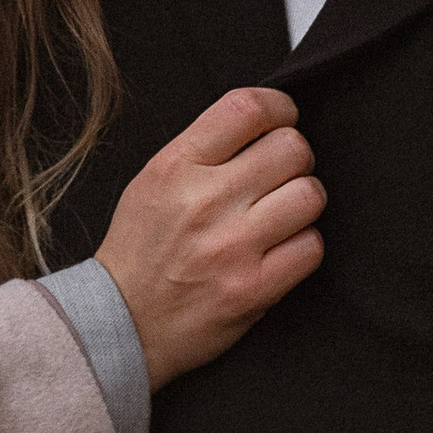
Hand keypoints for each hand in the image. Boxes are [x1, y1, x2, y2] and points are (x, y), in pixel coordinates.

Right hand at [95, 87, 324, 388]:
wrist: (121, 324)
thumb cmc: (141, 250)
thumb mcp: (152, 182)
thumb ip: (203, 150)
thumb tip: (265, 126)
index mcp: (175, 166)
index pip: (247, 109)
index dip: (280, 107)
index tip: (284, 119)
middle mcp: (204, 201)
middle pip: (291, 149)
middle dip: (295, 159)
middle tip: (281, 176)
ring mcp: (231, 247)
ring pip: (310, 195)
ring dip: (304, 202)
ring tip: (283, 214)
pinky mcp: (253, 289)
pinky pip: (312, 247)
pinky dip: (303, 246)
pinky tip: (281, 250)